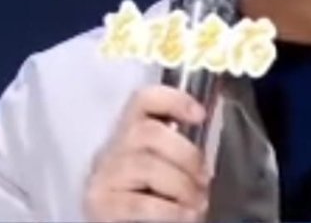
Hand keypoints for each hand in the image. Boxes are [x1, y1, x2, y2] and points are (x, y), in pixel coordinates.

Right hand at [83, 86, 210, 221]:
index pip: (143, 100)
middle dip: (186, 155)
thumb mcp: (164, 165)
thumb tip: (209, 152)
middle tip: (205, 179)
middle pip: (148, 132)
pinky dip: (169, 210)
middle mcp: (111, 147)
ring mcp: (103, 175)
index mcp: (129, 131)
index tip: (201, 115)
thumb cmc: (151, 195)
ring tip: (198, 203)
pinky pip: (138, 203)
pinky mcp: (100, 203)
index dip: (174, 100)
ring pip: (145, 166)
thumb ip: (179, 152)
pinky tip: (186, 215)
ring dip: (181, 185)